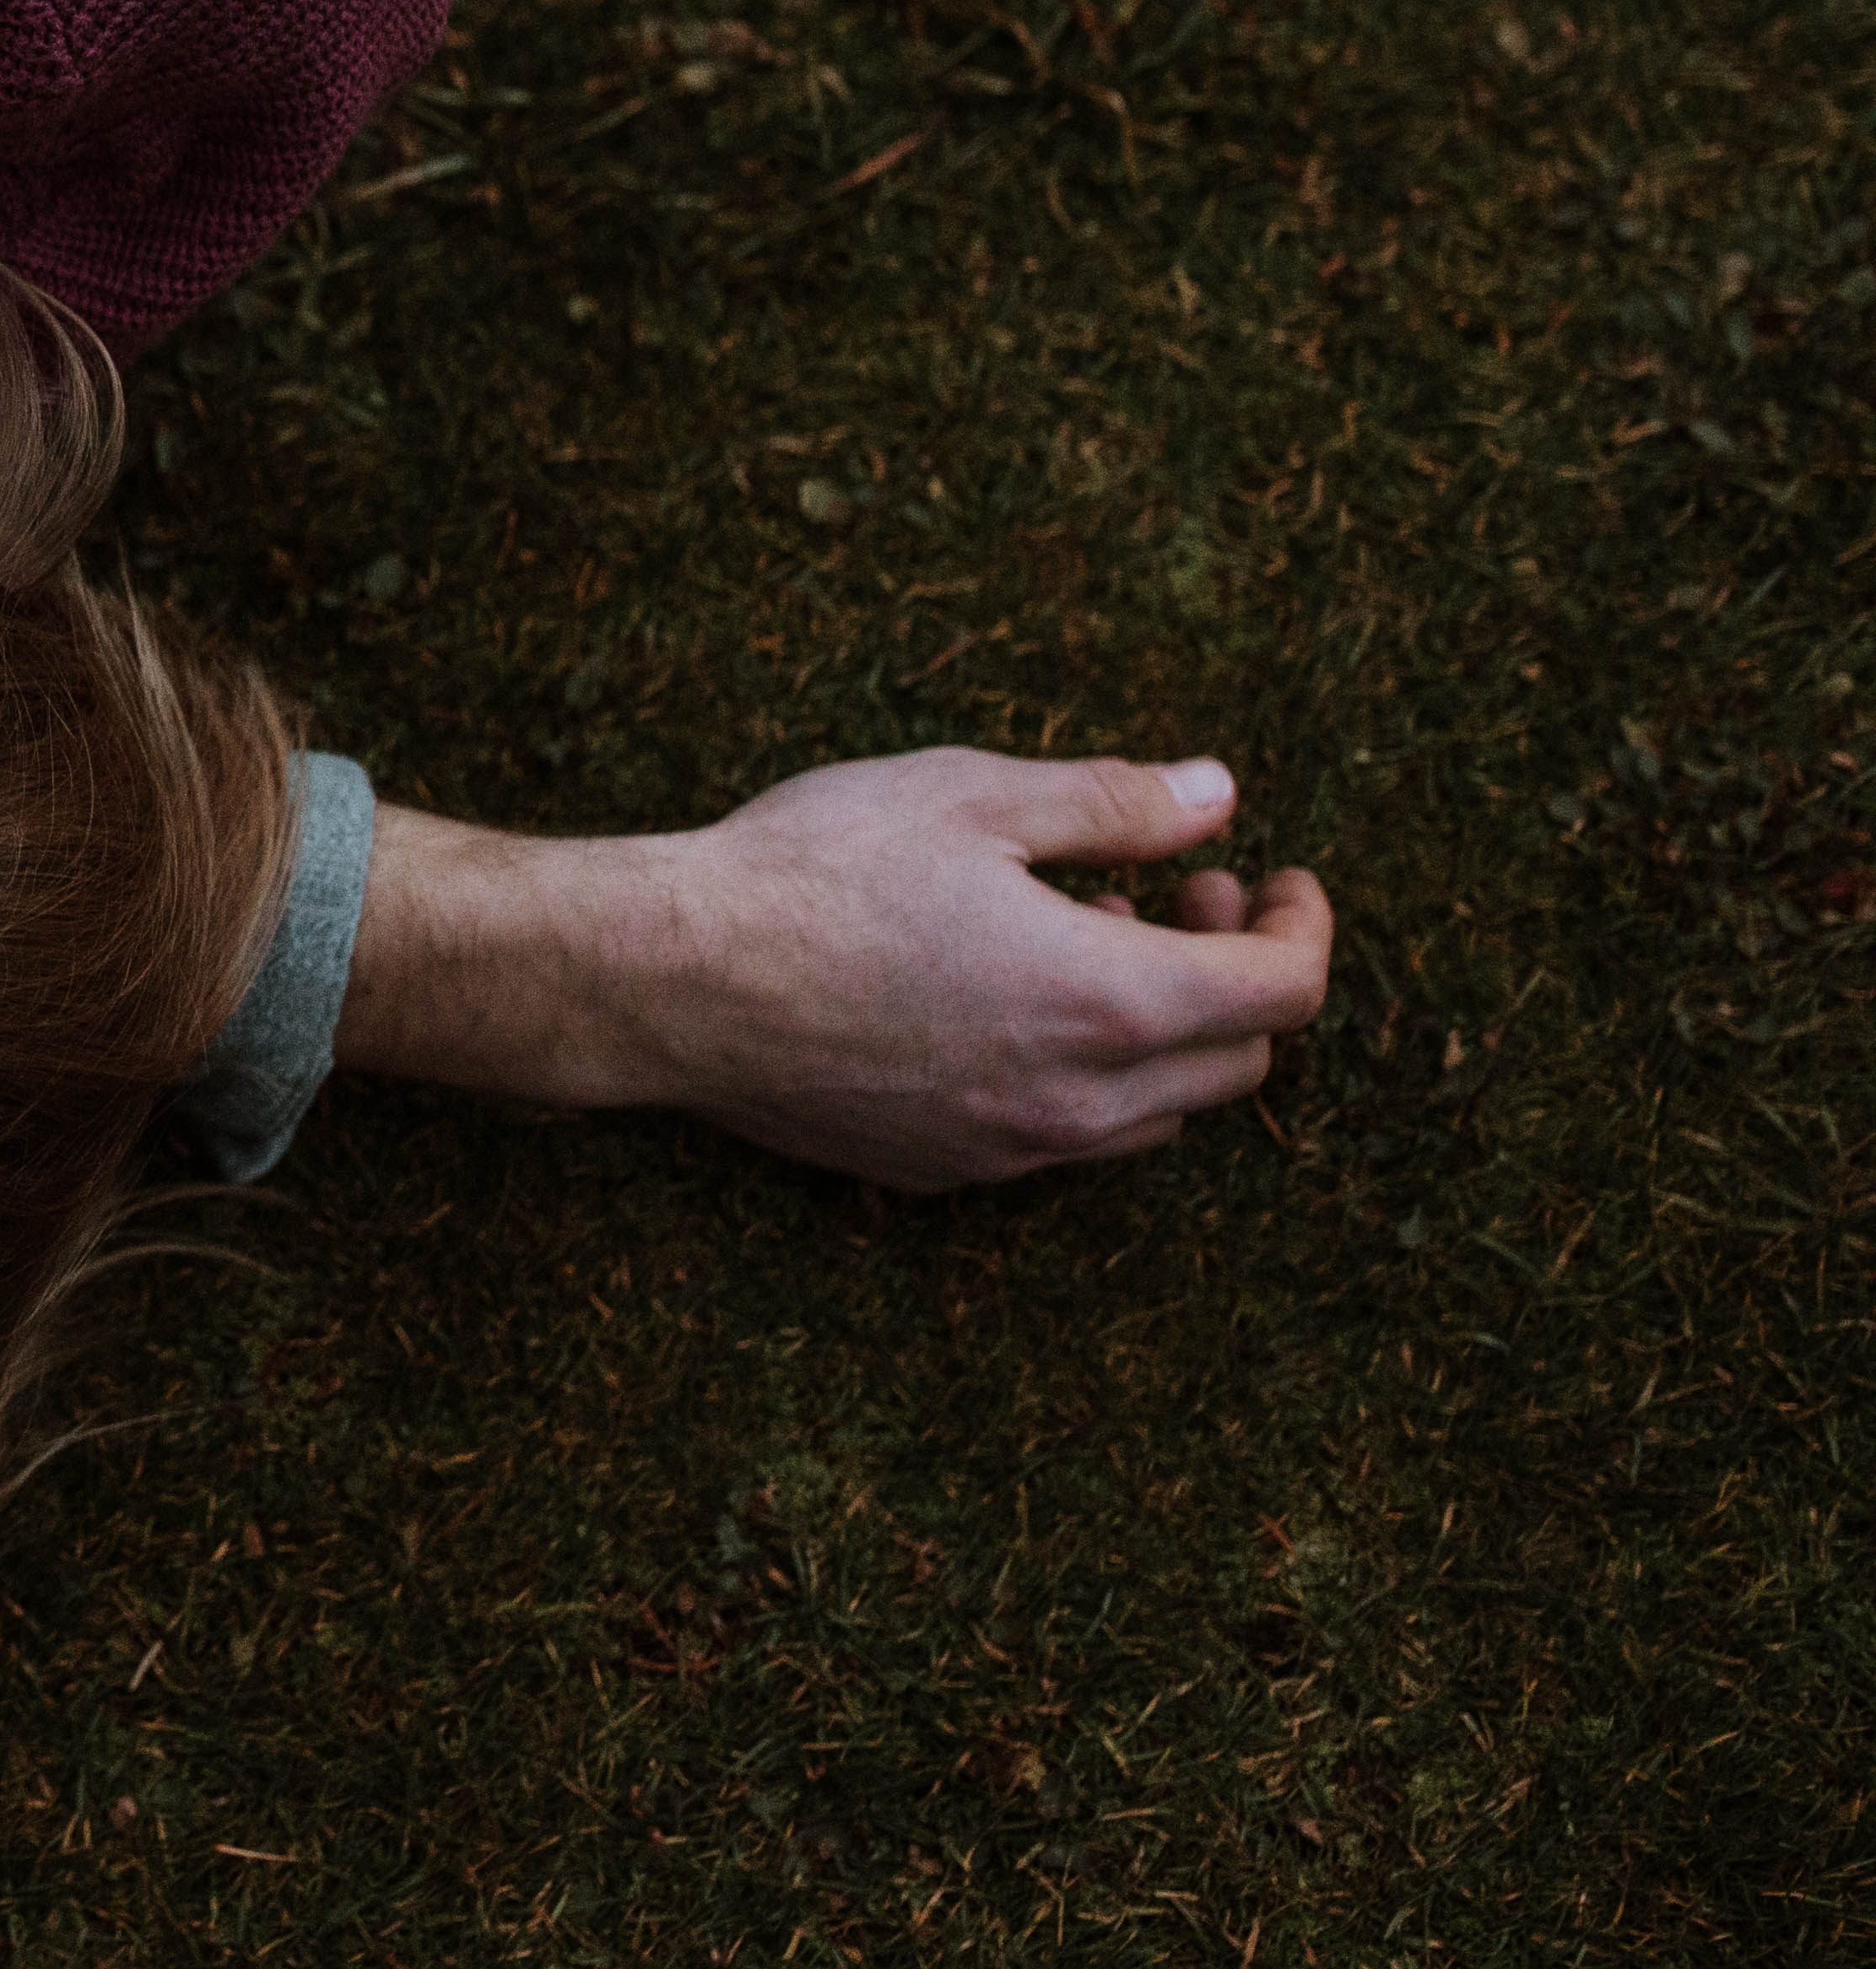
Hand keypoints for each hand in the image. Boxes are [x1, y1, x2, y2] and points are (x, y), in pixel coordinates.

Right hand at [343, 750, 1337, 1192]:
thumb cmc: (813, 870)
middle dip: (1235, 972)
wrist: (667, 978)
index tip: (1272, 874)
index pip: (1283, 992)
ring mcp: (1010, 1150)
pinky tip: (1002, 999)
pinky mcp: (942, 1171)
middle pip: (1237, 1062)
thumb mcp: (971, 798)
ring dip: (1159, 1031)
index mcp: (1108, 1000)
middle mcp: (1079, 1100)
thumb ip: (1114, 804)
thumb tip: (1219, 796)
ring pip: (1154, 1115)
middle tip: (1176, 892)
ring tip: (1082, 938)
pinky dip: (1079, 1075)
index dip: (1300, 924)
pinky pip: (1060, 1139)